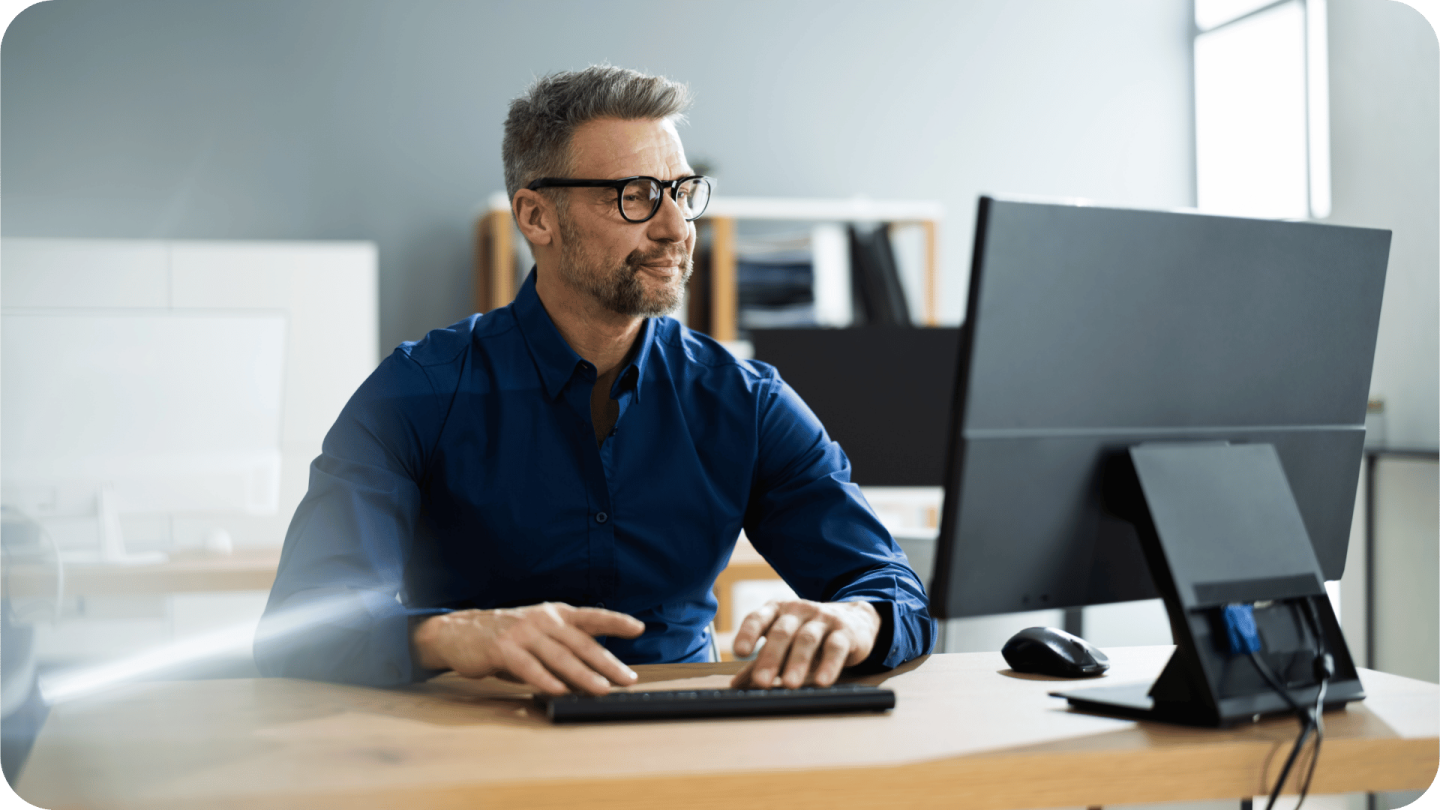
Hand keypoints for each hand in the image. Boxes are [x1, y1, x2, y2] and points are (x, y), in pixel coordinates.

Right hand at [411, 602, 644, 695]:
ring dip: (582, 675)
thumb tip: (595, 677)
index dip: (615, 621)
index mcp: (555, 614)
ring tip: (601, 689)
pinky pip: (528, 666)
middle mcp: (543, 620)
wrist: (460, 632)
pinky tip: (558, 691)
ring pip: (559, 656)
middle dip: (607, 662)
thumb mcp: (539, 639)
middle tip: (627, 678)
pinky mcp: (503, 648)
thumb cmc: (507, 638)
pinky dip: (545, 680)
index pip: (591, 617)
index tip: (638, 628)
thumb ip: (564, 654)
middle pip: (581, 642)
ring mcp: (523, 632)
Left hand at [729, 599, 879, 689]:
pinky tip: (822, 681)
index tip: (739, 652)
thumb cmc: (808, 633)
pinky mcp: (845, 631)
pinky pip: (835, 647)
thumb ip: (760, 661)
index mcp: (776, 610)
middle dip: (771, 657)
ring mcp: (822, 618)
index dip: (747, 633)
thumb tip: (735, 685)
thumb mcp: (784, 643)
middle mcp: (797, 610)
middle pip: (781, 631)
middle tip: (762, 682)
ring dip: (797, 662)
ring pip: (807, 639)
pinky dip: (829, 664)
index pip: (758, 618)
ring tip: (790, 684)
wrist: (854, 619)